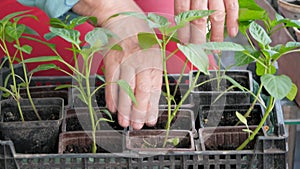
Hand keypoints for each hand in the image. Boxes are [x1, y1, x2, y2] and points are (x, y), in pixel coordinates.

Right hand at [73, 0, 162, 129]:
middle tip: (137, 125)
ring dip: (125, 109)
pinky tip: (113, 108)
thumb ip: (153, 72)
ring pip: (126, 89)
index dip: (152, 106)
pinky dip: (111, 96)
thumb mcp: (154, 51)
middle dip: (139, 111)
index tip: (150, 120)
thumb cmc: (139, 36)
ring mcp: (125, 59)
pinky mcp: (111, 59)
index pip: (155, 88)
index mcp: (155, 58)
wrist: (120, 18)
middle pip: (141, 91)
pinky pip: (111, 81)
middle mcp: (142, 59)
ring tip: (125, 122)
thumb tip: (151, 98)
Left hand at [174, 0, 238, 43]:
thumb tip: (180, 22)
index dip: (183, 30)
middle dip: (199, 38)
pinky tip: (232, 32)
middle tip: (199, 51)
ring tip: (215, 48)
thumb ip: (184, 1)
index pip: (183, 13)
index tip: (184, 43)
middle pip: (199, 18)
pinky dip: (233, 20)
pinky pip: (232, 6)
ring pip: (216, 16)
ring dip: (216, 35)